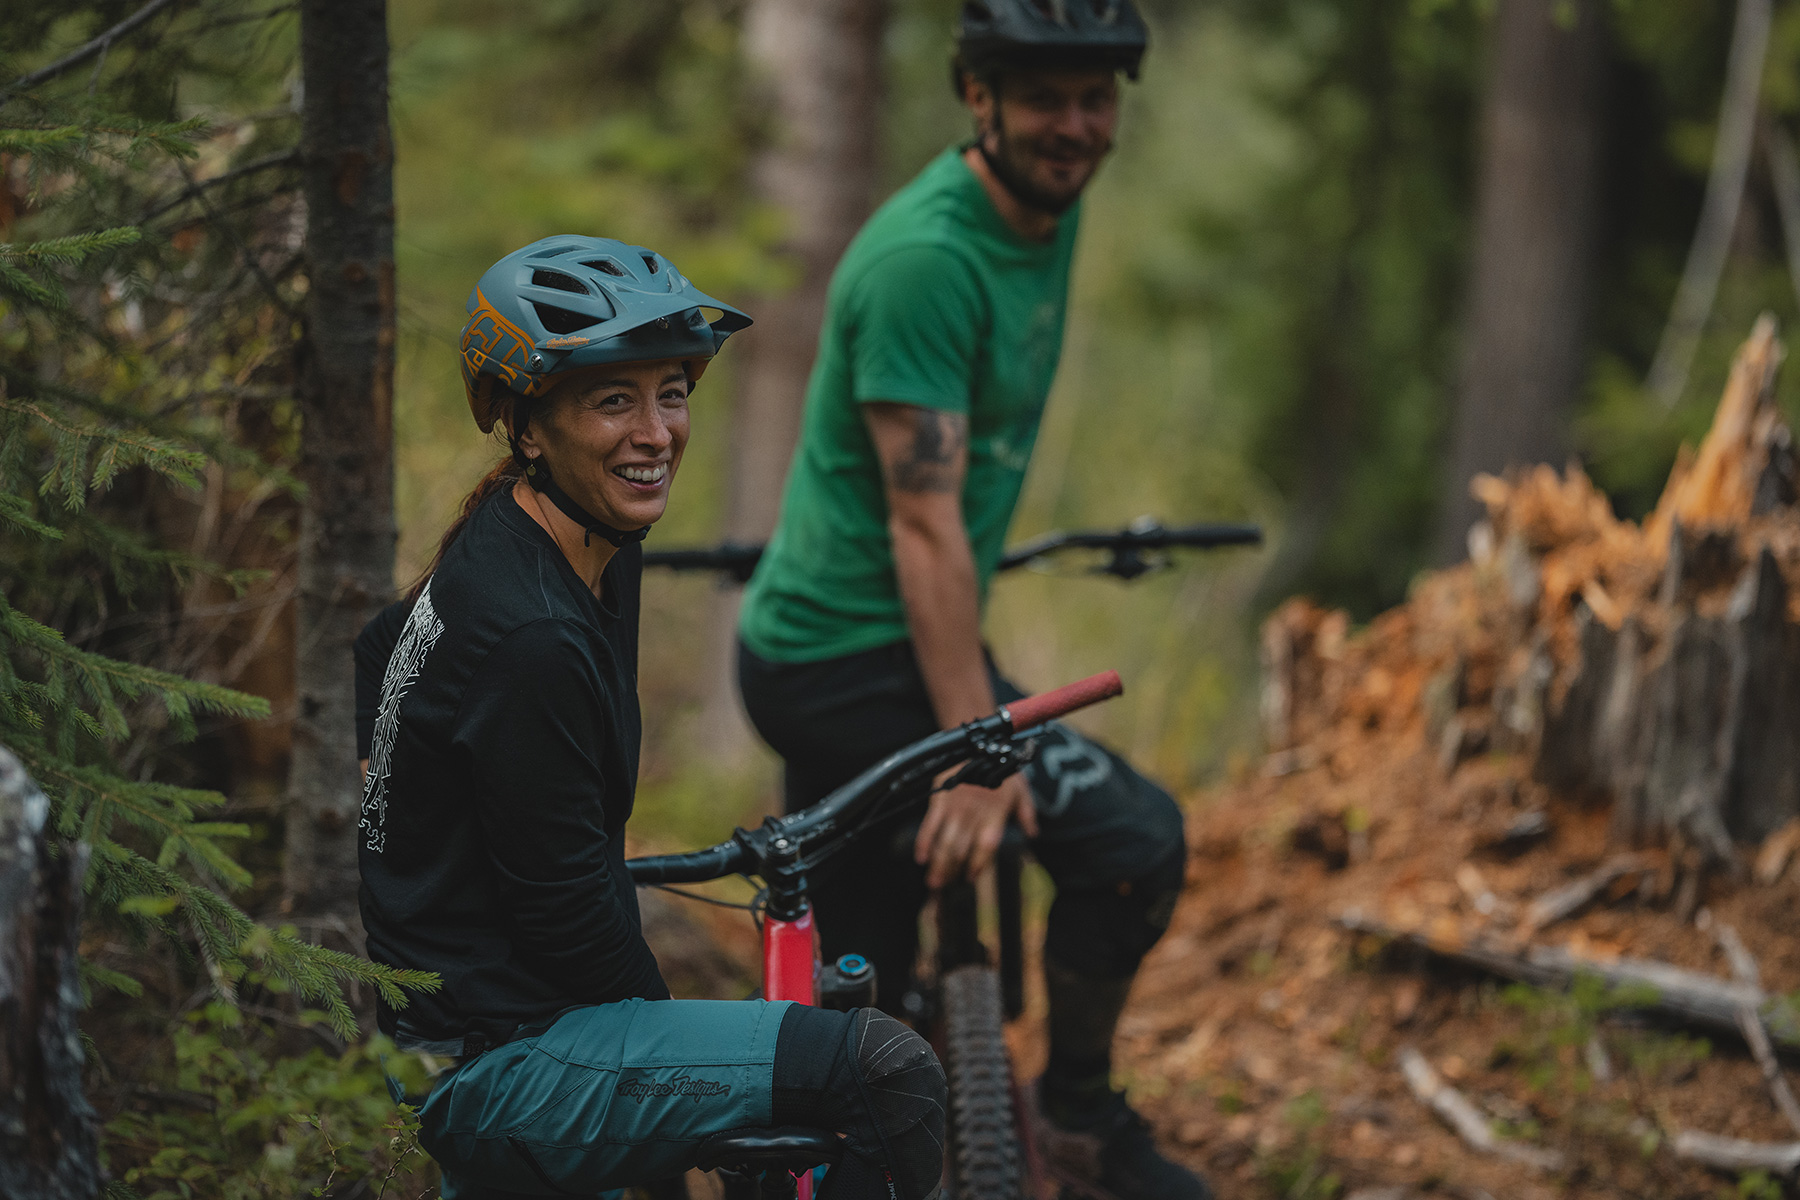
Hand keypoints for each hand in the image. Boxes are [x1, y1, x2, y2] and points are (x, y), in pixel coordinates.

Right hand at [914, 772, 1037, 887]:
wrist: (977, 741)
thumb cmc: (1000, 765)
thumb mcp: (1021, 789)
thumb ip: (1027, 814)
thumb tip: (1033, 834)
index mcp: (995, 814)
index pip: (986, 846)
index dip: (978, 863)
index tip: (971, 878)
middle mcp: (974, 814)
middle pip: (961, 849)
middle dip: (952, 871)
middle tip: (944, 888)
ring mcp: (955, 807)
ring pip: (945, 841)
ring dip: (938, 863)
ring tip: (933, 881)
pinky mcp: (940, 798)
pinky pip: (930, 824)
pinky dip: (924, 842)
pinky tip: (921, 857)